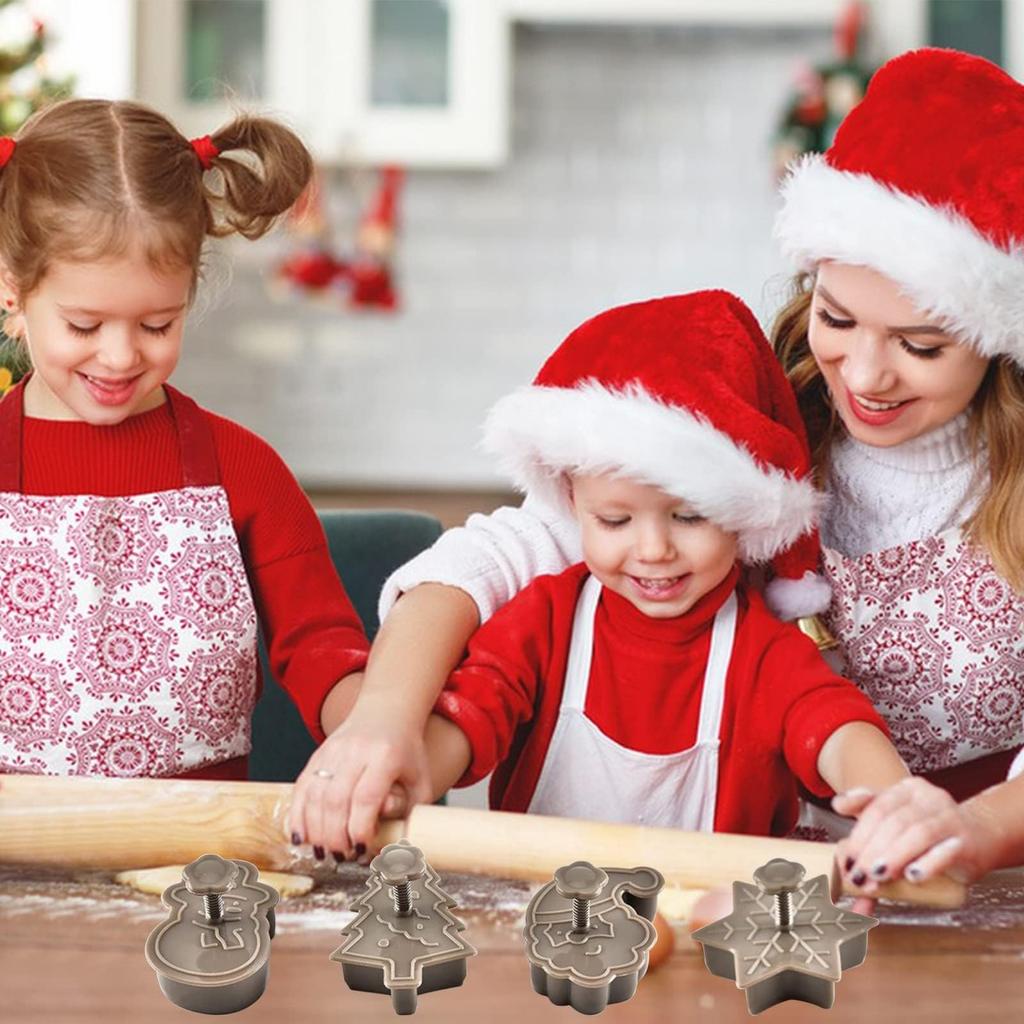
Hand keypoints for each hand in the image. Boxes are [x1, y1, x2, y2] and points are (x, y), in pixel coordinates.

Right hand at [287, 699, 431, 862]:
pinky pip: (301, 787)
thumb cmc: (406, 751)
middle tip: (341, 856)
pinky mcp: (317, 754)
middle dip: (336, 836)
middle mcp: (356, 751)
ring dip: (315, 830)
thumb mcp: (421, 779)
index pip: (367, 797)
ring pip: (315, 795)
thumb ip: (411, 813)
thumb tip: (393, 848)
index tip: (362, 849)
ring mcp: (333, 751)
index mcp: (385, 756)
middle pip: (337, 799)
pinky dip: (297, 815)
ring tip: (323, 852)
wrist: (387, 710)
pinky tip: (301, 836)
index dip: (361, 828)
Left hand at [831, 777, 1002, 897]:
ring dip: (894, 856)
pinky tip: (912, 876)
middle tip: (859, 875)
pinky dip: (927, 864)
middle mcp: (929, 798)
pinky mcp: (967, 842)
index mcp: (907, 789)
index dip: (859, 835)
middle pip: (893, 822)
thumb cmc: (930, 830)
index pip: (876, 808)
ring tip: (878, 875)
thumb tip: (838, 831)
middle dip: (872, 850)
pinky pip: (945, 851)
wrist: (980, 835)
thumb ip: (867, 827)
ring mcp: (950, 818)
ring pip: (917, 833)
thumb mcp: (897, 821)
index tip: (847, 859)